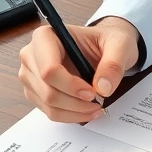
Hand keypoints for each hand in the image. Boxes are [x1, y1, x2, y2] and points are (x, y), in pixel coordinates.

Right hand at [18, 17, 139, 122]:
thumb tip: (103, 88)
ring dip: (74, 111)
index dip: (71, 86)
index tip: (93, 92)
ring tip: (96, 106)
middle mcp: (32, 55)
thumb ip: (113, 64)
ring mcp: (32, 75)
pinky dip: (71, 115)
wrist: (105, 47)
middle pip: (47, 89)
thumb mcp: (120, 45)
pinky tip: (87, 109)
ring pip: (48, 104)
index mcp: (46, 36)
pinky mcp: (37, 91)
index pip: (49, 69)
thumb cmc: (107, 40)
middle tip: (98, 101)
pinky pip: (50, 111)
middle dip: (75, 102)